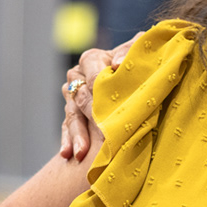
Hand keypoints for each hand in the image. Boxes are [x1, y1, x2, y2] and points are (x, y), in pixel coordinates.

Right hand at [58, 38, 135, 161]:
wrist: (136, 78)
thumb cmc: (140, 63)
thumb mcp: (138, 53)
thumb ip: (129, 52)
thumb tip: (117, 64)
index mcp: (92, 59)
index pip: (91, 72)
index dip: (99, 86)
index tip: (106, 104)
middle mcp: (78, 75)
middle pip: (79, 96)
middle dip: (89, 116)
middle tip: (99, 134)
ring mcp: (73, 96)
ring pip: (72, 115)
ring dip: (77, 134)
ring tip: (81, 152)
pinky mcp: (73, 113)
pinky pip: (66, 127)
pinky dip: (68, 141)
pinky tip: (67, 154)